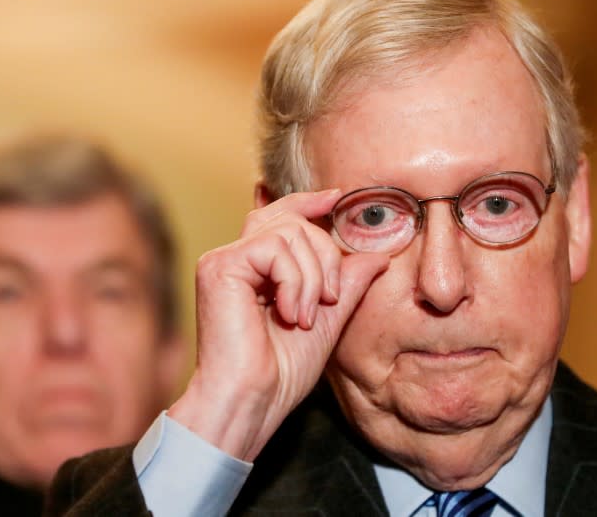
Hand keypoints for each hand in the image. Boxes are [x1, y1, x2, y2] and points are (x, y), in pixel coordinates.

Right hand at [168, 189, 388, 460]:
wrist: (253, 401)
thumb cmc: (282, 371)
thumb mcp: (328, 320)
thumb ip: (347, 284)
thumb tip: (378, 255)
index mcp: (257, 268)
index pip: (283, 216)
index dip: (310, 202)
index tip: (338, 197)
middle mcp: (236, 258)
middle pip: (293, 220)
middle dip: (325, 255)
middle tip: (327, 300)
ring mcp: (224, 260)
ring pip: (289, 232)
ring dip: (311, 277)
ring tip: (305, 317)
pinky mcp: (219, 267)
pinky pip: (273, 249)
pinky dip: (294, 281)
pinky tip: (290, 314)